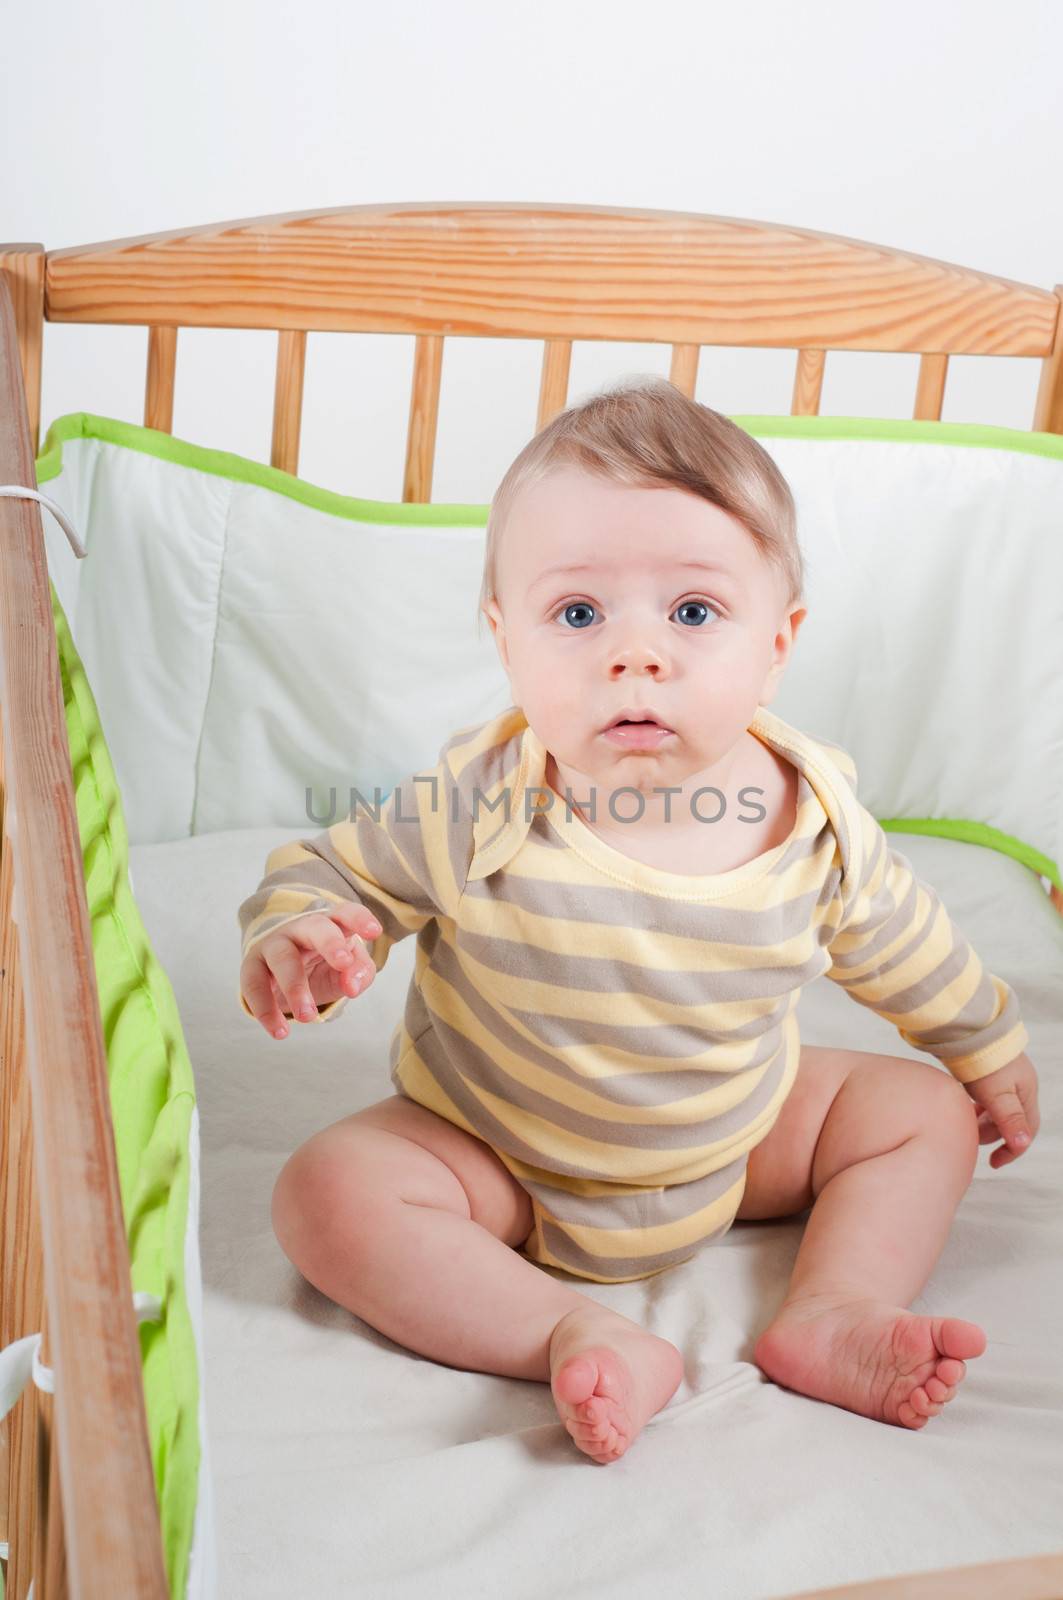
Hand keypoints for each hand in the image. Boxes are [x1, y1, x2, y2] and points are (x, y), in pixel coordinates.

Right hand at [240, 904, 381, 1037]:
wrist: (284, 972)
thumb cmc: (324, 965)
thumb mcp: (348, 970)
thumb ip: (359, 974)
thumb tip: (350, 986)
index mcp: (332, 925)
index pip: (346, 913)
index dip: (359, 919)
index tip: (374, 932)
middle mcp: (302, 929)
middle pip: (315, 927)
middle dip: (330, 943)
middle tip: (342, 964)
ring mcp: (275, 944)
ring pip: (283, 958)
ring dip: (296, 988)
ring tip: (308, 1018)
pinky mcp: (252, 965)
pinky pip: (254, 984)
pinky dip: (265, 1009)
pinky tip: (280, 1031)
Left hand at [962, 1051, 1040, 1168]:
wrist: (966, 1027)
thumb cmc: (983, 1061)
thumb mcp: (997, 1095)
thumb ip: (1009, 1120)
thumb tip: (1023, 1144)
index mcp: (1026, 1091)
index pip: (1027, 1129)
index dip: (1012, 1149)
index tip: (994, 1163)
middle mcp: (1018, 1083)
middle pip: (1011, 1119)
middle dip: (993, 1134)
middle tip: (972, 1140)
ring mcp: (1003, 1075)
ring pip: (996, 1108)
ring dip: (984, 1120)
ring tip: (966, 1125)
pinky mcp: (986, 1067)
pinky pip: (986, 1095)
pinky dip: (977, 1106)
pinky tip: (963, 1106)